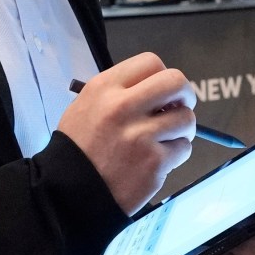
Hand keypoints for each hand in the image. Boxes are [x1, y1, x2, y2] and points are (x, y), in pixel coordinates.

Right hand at [58, 54, 195, 215]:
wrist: (68, 192)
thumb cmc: (78, 149)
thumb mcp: (85, 107)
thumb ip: (119, 93)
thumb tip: (158, 91)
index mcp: (104, 88)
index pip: (151, 62)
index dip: (162, 75)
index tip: (161, 92)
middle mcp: (123, 107)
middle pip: (176, 82)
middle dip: (184, 95)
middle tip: (179, 108)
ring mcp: (141, 135)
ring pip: (186, 118)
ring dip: (182, 129)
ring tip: (165, 140)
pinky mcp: (154, 162)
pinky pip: (183, 148)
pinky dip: (176, 154)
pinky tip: (158, 160)